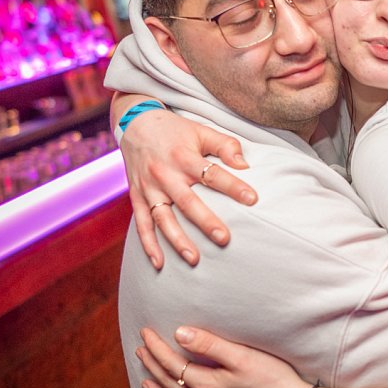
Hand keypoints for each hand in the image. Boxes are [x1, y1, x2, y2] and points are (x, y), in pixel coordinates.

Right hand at [122, 109, 257, 268]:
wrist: (135, 123)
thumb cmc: (176, 130)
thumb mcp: (201, 130)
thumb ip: (225, 145)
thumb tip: (245, 164)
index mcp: (184, 157)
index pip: (212, 174)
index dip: (233, 186)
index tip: (253, 199)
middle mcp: (165, 174)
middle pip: (187, 201)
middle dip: (205, 221)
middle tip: (224, 238)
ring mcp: (149, 187)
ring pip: (163, 217)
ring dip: (177, 240)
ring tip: (194, 259)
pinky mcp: (137, 196)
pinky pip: (141, 223)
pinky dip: (148, 244)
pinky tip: (159, 263)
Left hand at [137, 326, 311, 387]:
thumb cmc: (274, 380)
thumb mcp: (242, 356)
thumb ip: (210, 345)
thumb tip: (179, 334)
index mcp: (208, 385)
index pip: (173, 364)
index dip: (157, 348)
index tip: (146, 333)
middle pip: (171, 384)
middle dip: (153, 366)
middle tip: (140, 351)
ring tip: (145, 383)